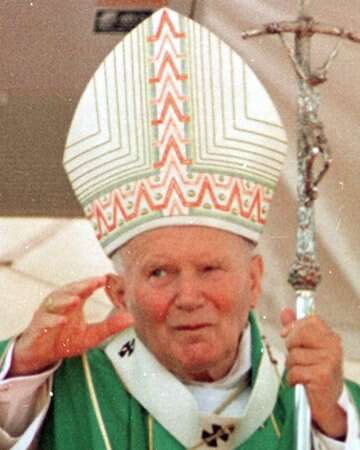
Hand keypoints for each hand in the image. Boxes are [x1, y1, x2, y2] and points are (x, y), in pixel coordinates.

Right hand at [10, 276, 133, 376]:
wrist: (41, 355)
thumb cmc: (66, 340)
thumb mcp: (91, 335)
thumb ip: (109, 326)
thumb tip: (132, 319)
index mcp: (73, 302)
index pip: (83, 288)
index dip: (92, 283)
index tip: (105, 279)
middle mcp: (59, 304)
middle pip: (68, 290)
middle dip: (80, 286)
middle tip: (92, 283)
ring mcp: (46, 315)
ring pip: (54, 302)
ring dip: (65, 300)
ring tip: (77, 299)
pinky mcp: (37, 328)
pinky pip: (43, 322)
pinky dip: (52, 320)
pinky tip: (62, 320)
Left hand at [281, 308, 346, 439]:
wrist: (327, 402)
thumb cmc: (317, 372)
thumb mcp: (307, 348)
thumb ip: (295, 328)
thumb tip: (286, 311)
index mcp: (330, 336)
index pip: (309, 320)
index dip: (294, 327)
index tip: (288, 337)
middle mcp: (333, 346)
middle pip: (298, 335)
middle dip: (291, 348)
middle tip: (299, 359)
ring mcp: (329, 360)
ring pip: (293, 355)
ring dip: (291, 367)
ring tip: (302, 373)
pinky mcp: (322, 376)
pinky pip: (294, 371)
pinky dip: (292, 379)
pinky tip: (301, 383)